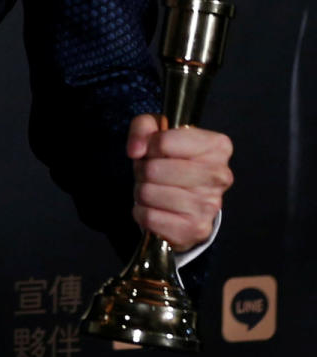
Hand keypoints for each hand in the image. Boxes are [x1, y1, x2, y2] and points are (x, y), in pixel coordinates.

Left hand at [127, 114, 232, 251]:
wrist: (186, 199)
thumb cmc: (171, 158)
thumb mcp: (157, 130)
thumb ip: (143, 126)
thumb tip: (136, 151)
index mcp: (217, 146)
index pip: (163, 142)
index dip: (150, 146)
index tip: (156, 150)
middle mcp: (220, 176)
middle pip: (154, 170)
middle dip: (144, 170)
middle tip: (152, 172)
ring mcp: (210, 205)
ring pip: (148, 193)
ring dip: (142, 191)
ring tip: (155, 188)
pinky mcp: (196, 229)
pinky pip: (148, 217)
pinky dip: (142, 212)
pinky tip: (156, 208)